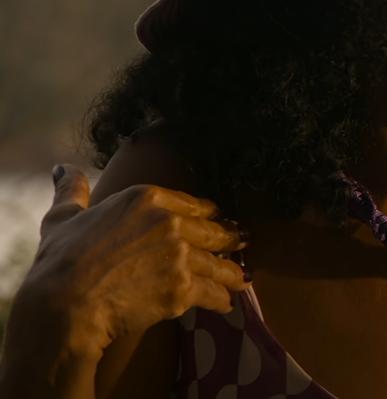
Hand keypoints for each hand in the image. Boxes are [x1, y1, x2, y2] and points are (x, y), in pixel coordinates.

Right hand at [17, 164, 251, 354]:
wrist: (63, 304)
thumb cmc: (59, 261)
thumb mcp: (63, 218)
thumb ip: (72, 191)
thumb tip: (62, 168)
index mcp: (146, 198)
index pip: (194, 204)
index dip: (207, 214)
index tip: (215, 220)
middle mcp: (170, 222)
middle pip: (214, 231)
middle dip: (230, 239)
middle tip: (241, 243)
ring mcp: (181, 255)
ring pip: (219, 263)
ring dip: (231, 273)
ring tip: (241, 280)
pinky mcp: (184, 288)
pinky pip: (213, 293)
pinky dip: (221, 299)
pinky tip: (226, 303)